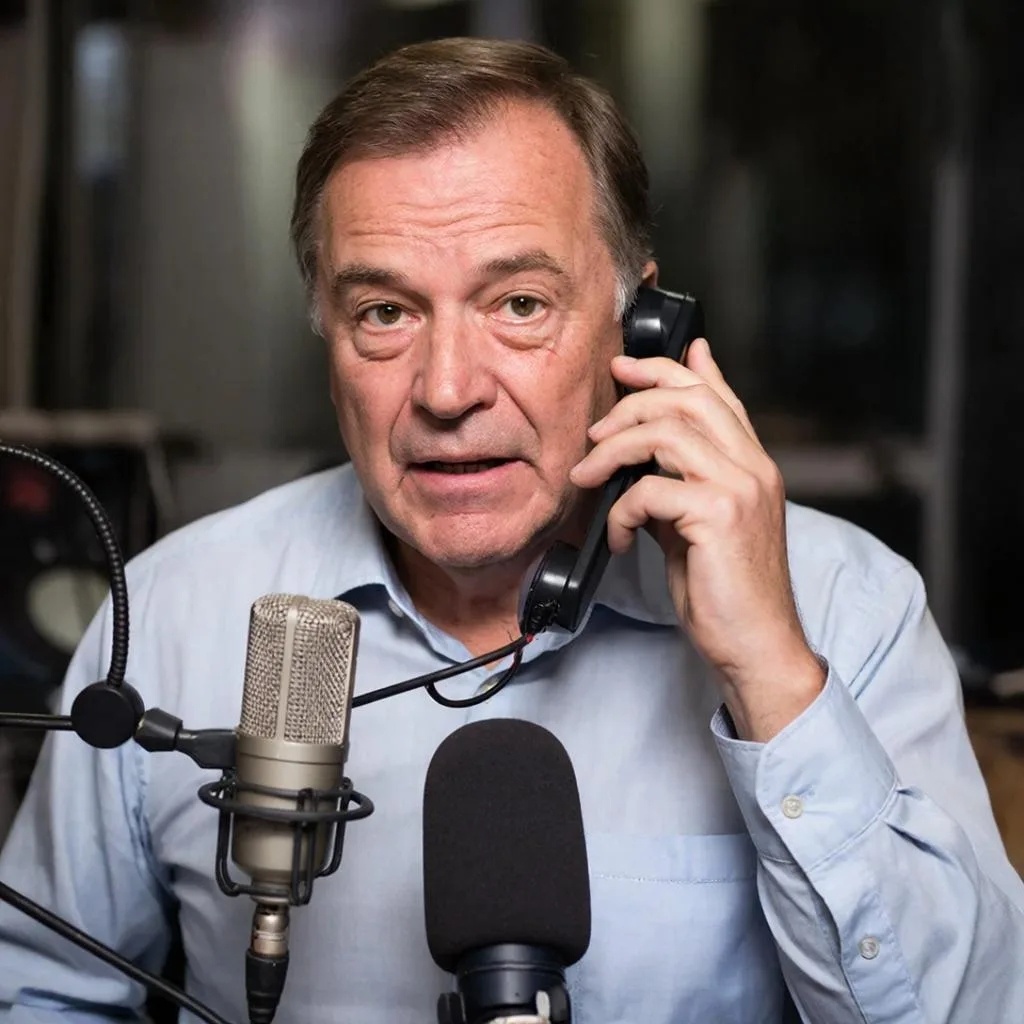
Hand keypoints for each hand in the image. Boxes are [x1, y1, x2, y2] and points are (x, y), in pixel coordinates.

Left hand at [569, 338, 823, 739]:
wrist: (756, 644)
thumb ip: (675, 483)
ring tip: (588, 477)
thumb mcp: (695, 525)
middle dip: (631, 403)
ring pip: (665, 433)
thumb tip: (636, 457)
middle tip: (594, 433)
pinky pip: (649, 489)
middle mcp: (754, 467)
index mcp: (752, 465)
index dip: (672, 369)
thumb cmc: (724, 590)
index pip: (716, 395)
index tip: (629, 363)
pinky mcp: (719, 515)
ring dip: (612, 451)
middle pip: (688, 399)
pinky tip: (616, 538)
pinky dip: (619, 511)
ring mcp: (741, 488)